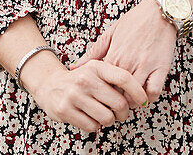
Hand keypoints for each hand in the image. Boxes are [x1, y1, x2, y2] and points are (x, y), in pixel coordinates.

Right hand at [29, 61, 147, 133]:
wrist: (49, 85)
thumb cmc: (80, 79)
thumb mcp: (96, 69)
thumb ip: (115, 76)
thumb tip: (141, 92)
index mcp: (96, 67)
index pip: (124, 78)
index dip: (138, 92)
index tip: (143, 101)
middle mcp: (85, 79)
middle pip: (119, 103)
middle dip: (123, 113)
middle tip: (120, 113)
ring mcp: (74, 95)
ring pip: (107, 118)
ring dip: (109, 120)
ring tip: (103, 114)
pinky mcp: (65, 110)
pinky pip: (92, 126)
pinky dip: (95, 126)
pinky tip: (90, 117)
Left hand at [69, 0, 176, 103]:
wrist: (159, 12)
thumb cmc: (134, 21)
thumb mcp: (110, 34)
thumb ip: (93, 53)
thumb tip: (74, 67)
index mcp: (113, 56)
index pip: (101, 85)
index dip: (100, 95)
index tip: (101, 98)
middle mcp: (128, 63)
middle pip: (117, 94)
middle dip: (115, 103)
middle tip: (115, 105)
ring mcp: (145, 66)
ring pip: (134, 96)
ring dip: (131, 102)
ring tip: (129, 101)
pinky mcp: (161, 68)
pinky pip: (154, 91)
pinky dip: (149, 97)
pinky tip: (145, 94)